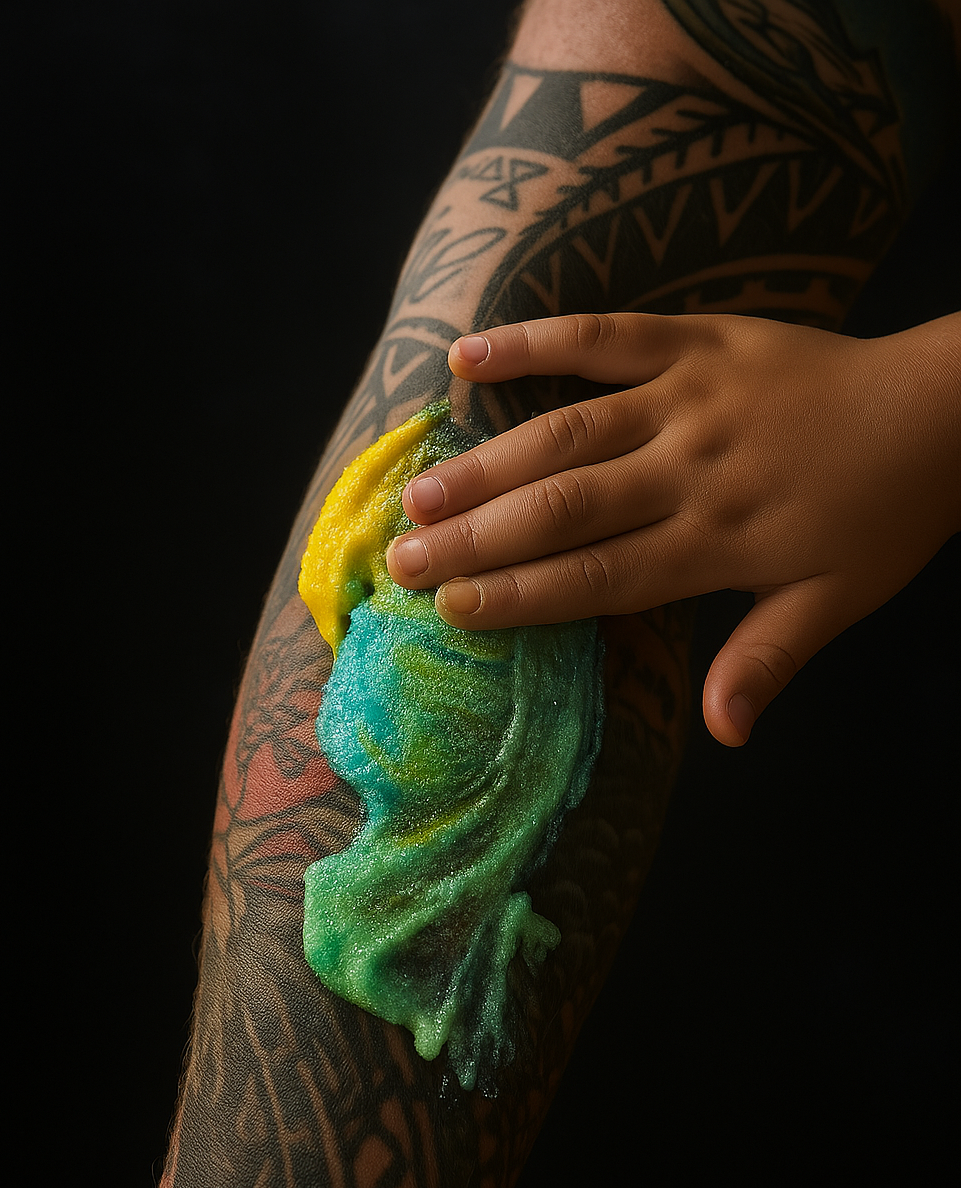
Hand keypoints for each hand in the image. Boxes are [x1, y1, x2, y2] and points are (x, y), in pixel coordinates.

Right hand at [386, 311, 959, 744]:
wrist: (940, 409)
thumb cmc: (881, 517)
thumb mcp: (837, 601)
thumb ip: (767, 660)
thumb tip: (721, 734)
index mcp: (718, 539)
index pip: (597, 576)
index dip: (519, 594)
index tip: (451, 611)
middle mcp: (689, 467)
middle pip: (562, 508)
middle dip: (475, 539)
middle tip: (401, 561)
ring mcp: (687, 395)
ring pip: (565, 430)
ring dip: (485, 463)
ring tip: (419, 496)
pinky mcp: (695, 338)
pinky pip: (603, 333)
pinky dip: (534, 340)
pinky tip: (468, 355)